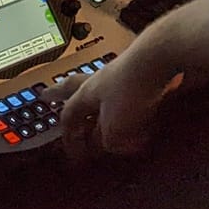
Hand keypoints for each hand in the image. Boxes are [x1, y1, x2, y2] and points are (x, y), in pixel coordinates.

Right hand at [56, 31, 186, 155]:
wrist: (160, 54)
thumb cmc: (133, 89)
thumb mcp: (114, 127)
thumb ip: (105, 139)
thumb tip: (103, 143)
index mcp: (86, 93)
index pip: (68, 115)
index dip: (69, 136)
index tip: (72, 154)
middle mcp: (99, 80)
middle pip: (73, 86)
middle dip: (60, 93)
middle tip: (47, 94)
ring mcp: (120, 73)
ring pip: (98, 85)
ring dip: (92, 97)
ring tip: (91, 102)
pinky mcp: (141, 72)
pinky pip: (124, 87)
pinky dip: (122, 99)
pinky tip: (130, 103)